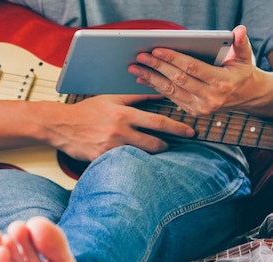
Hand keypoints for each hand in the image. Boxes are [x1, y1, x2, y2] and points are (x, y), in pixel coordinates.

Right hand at [48, 94, 194, 160]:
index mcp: (123, 114)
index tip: (190, 132)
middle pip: (154, 144)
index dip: (177, 128)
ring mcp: (111, 147)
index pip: (158, 122)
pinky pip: (123, 163)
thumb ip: (135, 98)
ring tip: (155, 155)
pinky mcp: (101, 159)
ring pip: (140, 155)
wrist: (60, 125)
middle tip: (173, 147)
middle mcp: (119, 131)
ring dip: (150, 156)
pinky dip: (131, 163)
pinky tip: (135, 164)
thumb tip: (158, 94)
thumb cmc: (85, 112)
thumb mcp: (110, 99)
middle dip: (166, 147)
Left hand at [128, 26, 260, 115]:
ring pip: (170, 90)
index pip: (192, 68)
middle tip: (140, 56)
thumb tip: (239, 30)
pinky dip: (154, 87)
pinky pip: (169, 97)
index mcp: (221, 83)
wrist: (245, 97)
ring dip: (150, 78)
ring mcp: (199, 107)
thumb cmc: (241, 73)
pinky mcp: (192, 111)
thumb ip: (241, 44)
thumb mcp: (245, 58)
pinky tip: (143, 78)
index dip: (173, 58)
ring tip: (135, 67)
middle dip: (157, 67)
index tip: (157, 49)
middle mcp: (209, 98)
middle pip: (177, 79)